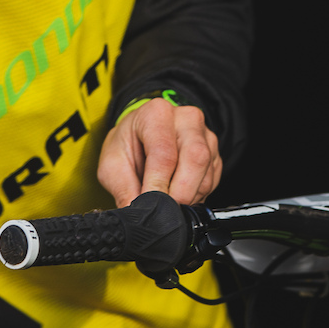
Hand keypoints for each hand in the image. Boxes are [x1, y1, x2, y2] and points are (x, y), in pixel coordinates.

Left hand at [97, 97, 221, 207]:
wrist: (142, 134)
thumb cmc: (128, 144)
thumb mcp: (113, 162)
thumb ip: (123, 188)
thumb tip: (138, 213)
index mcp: (157, 113)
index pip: (164, 153)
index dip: (158, 186)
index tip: (150, 206)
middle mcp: (186, 119)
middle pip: (195, 159)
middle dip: (179, 194)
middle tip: (162, 210)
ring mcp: (205, 136)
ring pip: (206, 175)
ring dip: (187, 198)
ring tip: (166, 200)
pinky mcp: (215, 155)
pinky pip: (212, 183)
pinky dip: (196, 197)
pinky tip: (178, 193)